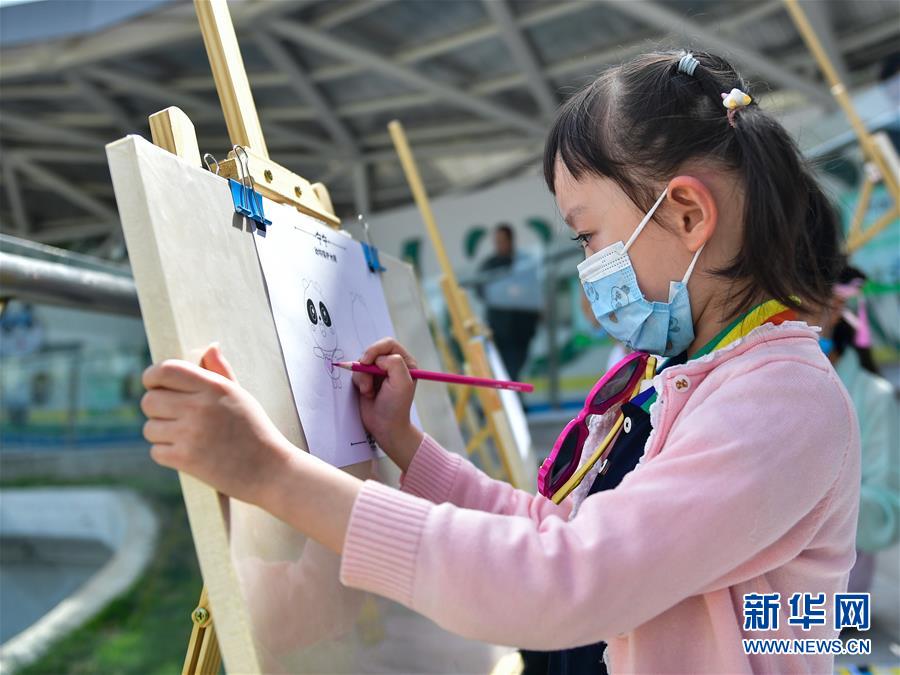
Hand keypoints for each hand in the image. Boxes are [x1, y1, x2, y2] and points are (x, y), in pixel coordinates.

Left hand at [141, 344, 292, 507]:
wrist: (271, 470)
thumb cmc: (255, 430)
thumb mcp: (241, 396)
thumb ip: (220, 371)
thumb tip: (210, 347)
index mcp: (214, 387)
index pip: (166, 370)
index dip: (152, 376)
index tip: (154, 383)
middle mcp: (200, 407)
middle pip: (149, 400)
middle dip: (155, 408)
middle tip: (172, 415)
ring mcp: (191, 433)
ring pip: (149, 428)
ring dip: (161, 433)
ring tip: (184, 437)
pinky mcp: (186, 459)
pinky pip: (156, 452)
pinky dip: (166, 454)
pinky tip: (187, 454)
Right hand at [352, 337, 423, 471]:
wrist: (385, 426)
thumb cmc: (396, 406)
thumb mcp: (402, 382)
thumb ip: (394, 363)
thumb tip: (378, 358)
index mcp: (405, 362)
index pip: (388, 344)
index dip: (376, 349)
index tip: (367, 361)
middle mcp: (392, 364)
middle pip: (373, 350)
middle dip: (366, 363)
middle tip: (366, 379)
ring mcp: (378, 372)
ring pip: (362, 362)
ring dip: (363, 376)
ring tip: (369, 391)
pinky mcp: (367, 380)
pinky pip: (357, 372)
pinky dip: (359, 382)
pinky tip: (367, 394)